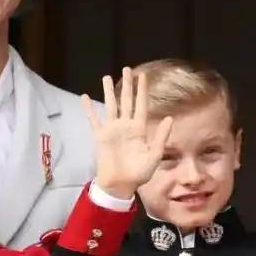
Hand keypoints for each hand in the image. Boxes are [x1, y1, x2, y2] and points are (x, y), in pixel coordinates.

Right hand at [82, 67, 172, 198]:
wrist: (120, 185)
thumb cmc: (139, 174)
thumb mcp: (154, 155)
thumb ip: (161, 137)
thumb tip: (170, 118)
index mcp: (140, 129)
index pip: (141, 105)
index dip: (142, 91)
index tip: (143, 76)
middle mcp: (126, 126)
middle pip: (126, 101)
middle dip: (127, 85)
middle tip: (128, 69)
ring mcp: (112, 130)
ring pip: (110, 106)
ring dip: (109, 92)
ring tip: (107, 77)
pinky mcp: (100, 136)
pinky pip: (94, 119)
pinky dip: (89, 109)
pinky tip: (85, 97)